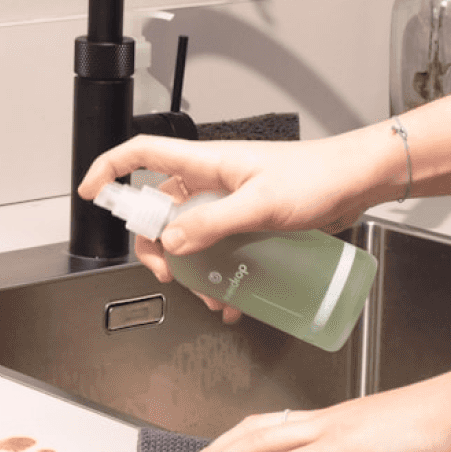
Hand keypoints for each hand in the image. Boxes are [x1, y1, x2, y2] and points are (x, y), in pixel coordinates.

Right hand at [77, 131, 390, 323]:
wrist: (358, 182)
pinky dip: (219, 273)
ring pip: (189, 235)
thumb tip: (173, 242)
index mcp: (206, 163)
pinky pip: (219, 247)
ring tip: (210, 293)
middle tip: (168, 272)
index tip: (92, 194)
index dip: (110, 170)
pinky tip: (234, 296)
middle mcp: (212, 180)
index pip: (141, 155)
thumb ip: (214, 223)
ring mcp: (229, 201)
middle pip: (159, 209)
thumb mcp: (261, 204)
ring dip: (192, 268)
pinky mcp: (248, 220)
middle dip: (156, 245)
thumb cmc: (318, 177)